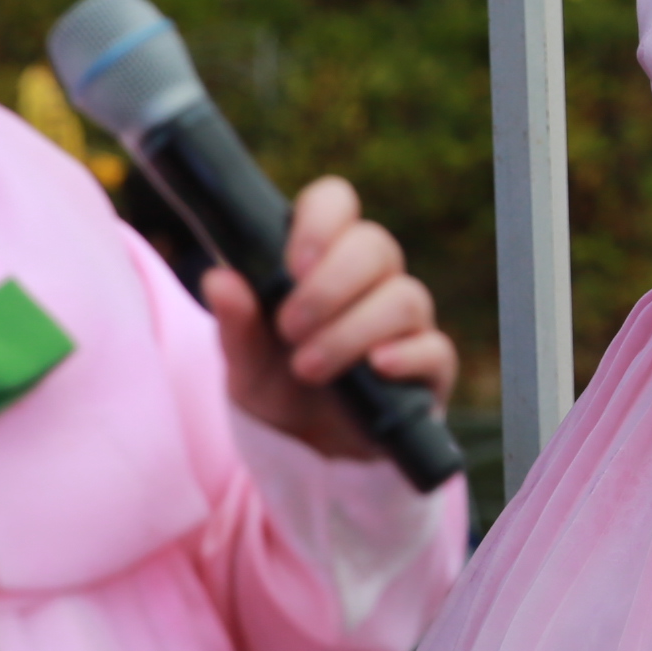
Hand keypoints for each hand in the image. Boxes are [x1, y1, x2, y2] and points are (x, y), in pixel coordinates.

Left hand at [204, 178, 457, 465]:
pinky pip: (434, 348)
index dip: (320, 221)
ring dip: (350, 331)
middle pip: (376, 245)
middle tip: (288, 328)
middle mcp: (373, 278)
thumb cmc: (277, 385)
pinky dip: (405, 355)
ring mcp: (406, 320)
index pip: (335, 202)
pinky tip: (374, 368)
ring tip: (308, 368)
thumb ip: (236, 323)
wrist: (308, 448)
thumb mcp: (245, 361)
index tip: (294, 266)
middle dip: (329, 288)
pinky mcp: (430, 365)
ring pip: (403, 297)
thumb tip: (218, 280)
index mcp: (326, 257)